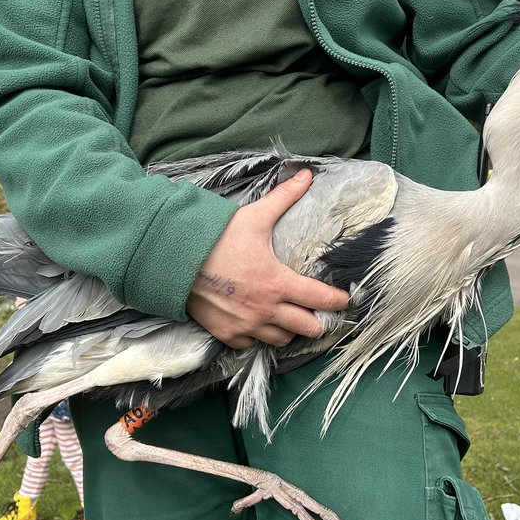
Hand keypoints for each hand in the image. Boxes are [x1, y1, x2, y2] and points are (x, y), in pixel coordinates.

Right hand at [187, 168, 350, 348]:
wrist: (174, 260)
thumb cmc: (217, 238)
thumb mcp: (255, 216)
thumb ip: (284, 197)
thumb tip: (306, 175)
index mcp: (278, 283)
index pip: (321, 299)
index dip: (338, 301)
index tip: (344, 299)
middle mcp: (266, 309)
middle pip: (308, 328)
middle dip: (317, 320)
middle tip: (318, 312)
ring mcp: (246, 325)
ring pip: (282, 340)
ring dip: (289, 330)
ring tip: (289, 317)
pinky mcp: (227, 334)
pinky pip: (252, 345)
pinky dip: (259, 337)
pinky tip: (259, 324)